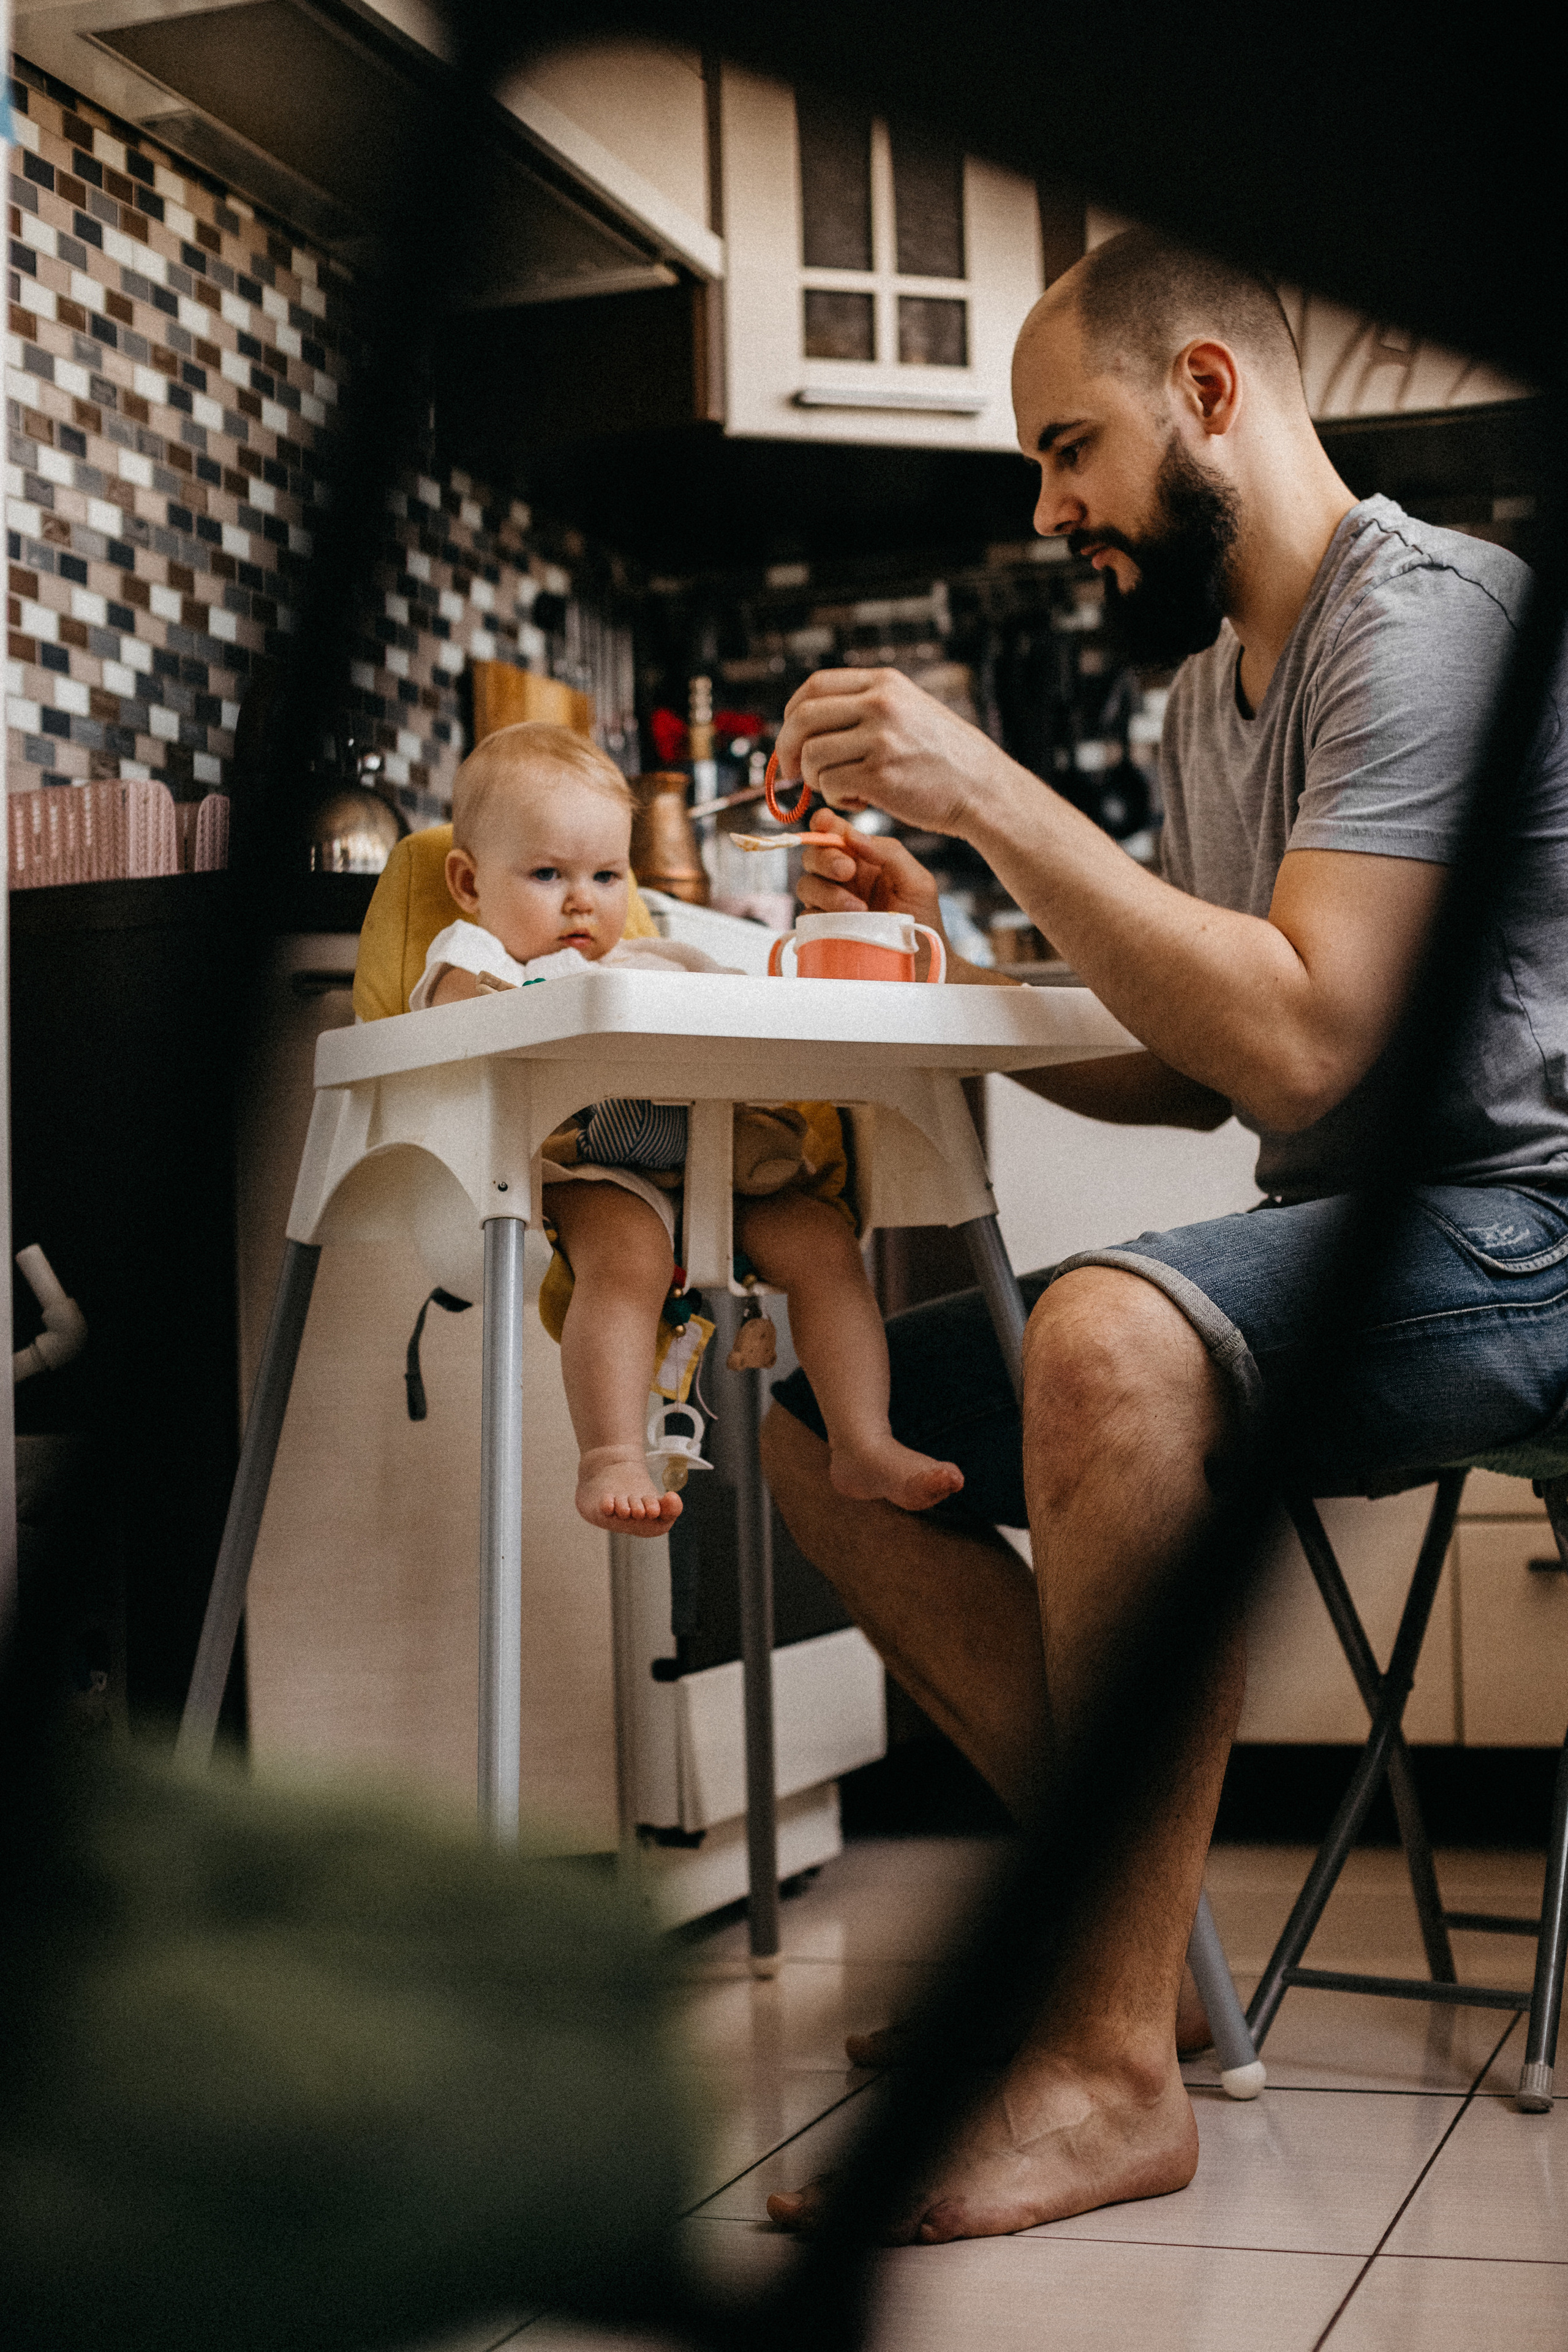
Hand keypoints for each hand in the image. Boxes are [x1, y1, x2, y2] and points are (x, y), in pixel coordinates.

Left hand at [772, 666, 1009, 836]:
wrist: (981, 787)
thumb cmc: (942, 756)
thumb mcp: (909, 709)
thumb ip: (867, 706)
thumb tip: (809, 721)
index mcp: (884, 683)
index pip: (815, 686)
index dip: (792, 713)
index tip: (791, 736)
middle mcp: (880, 704)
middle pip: (802, 719)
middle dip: (786, 749)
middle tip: (791, 773)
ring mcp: (880, 739)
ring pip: (812, 755)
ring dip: (814, 779)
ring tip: (841, 788)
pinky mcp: (881, 775)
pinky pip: (830, 784)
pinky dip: (836, 798)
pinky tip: (859, 801)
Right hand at [797, 809, 943, 930]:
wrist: (921, 961)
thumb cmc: (922, 918)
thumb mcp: (916, 880)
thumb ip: (889, 852)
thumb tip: (853, 835)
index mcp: (863, 858)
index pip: (834, 832)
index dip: (823, 825)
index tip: (825, 825)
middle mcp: (843, 878)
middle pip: (813, 855)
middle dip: (826, 858)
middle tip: (847, 870)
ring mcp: (831, 903)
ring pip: (806, 885)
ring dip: (828, 892)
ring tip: (858, 909)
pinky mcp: (824, 928)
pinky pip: (807, 916)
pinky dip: (822, 917)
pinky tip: (848, 924)